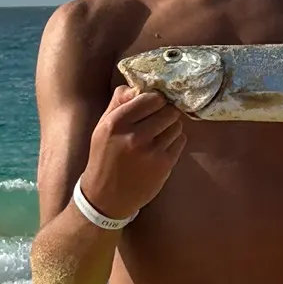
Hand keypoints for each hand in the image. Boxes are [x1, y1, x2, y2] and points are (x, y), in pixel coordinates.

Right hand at [79, 86, 185, 219]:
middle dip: (165, 112)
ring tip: (158, 134)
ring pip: (176, 125)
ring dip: (171, 127)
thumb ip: (119, 103)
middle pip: (168, 110)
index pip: (151, 98)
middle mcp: (134, 136)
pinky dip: (174, 141)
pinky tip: (161, 147)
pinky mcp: (164, 165)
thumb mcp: (102, 127)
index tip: (154, 104)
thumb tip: (138, 86)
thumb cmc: (104, 157)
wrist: (105, 197)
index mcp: (115, 123)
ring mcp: (151, 151)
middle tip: (158, 119)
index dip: (156, 99)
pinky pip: (180, 141)